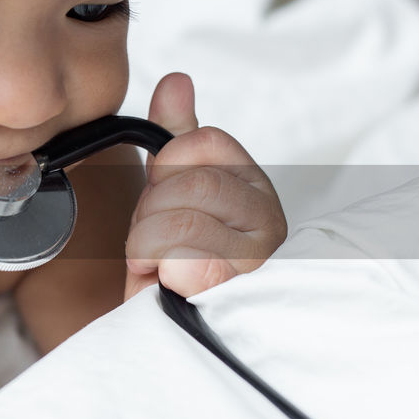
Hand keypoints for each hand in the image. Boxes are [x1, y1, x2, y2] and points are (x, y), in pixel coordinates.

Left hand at [124, 73, 286, 299]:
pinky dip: (163, 275)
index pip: (203, 142)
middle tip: (152, 245)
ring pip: (180, 222)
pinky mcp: (242, 297)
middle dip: (150, 215)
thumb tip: (176, 80)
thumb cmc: (171, 269)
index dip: (166, 171)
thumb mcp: (166, 197)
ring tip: (159, 267)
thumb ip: (175, 139)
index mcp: (250, 187)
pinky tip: (170, 287)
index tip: (158, 204)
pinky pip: (186, 263)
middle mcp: (269, 219)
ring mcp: (261, 261)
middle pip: (190, 184)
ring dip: (149, 248)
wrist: (164, 337)